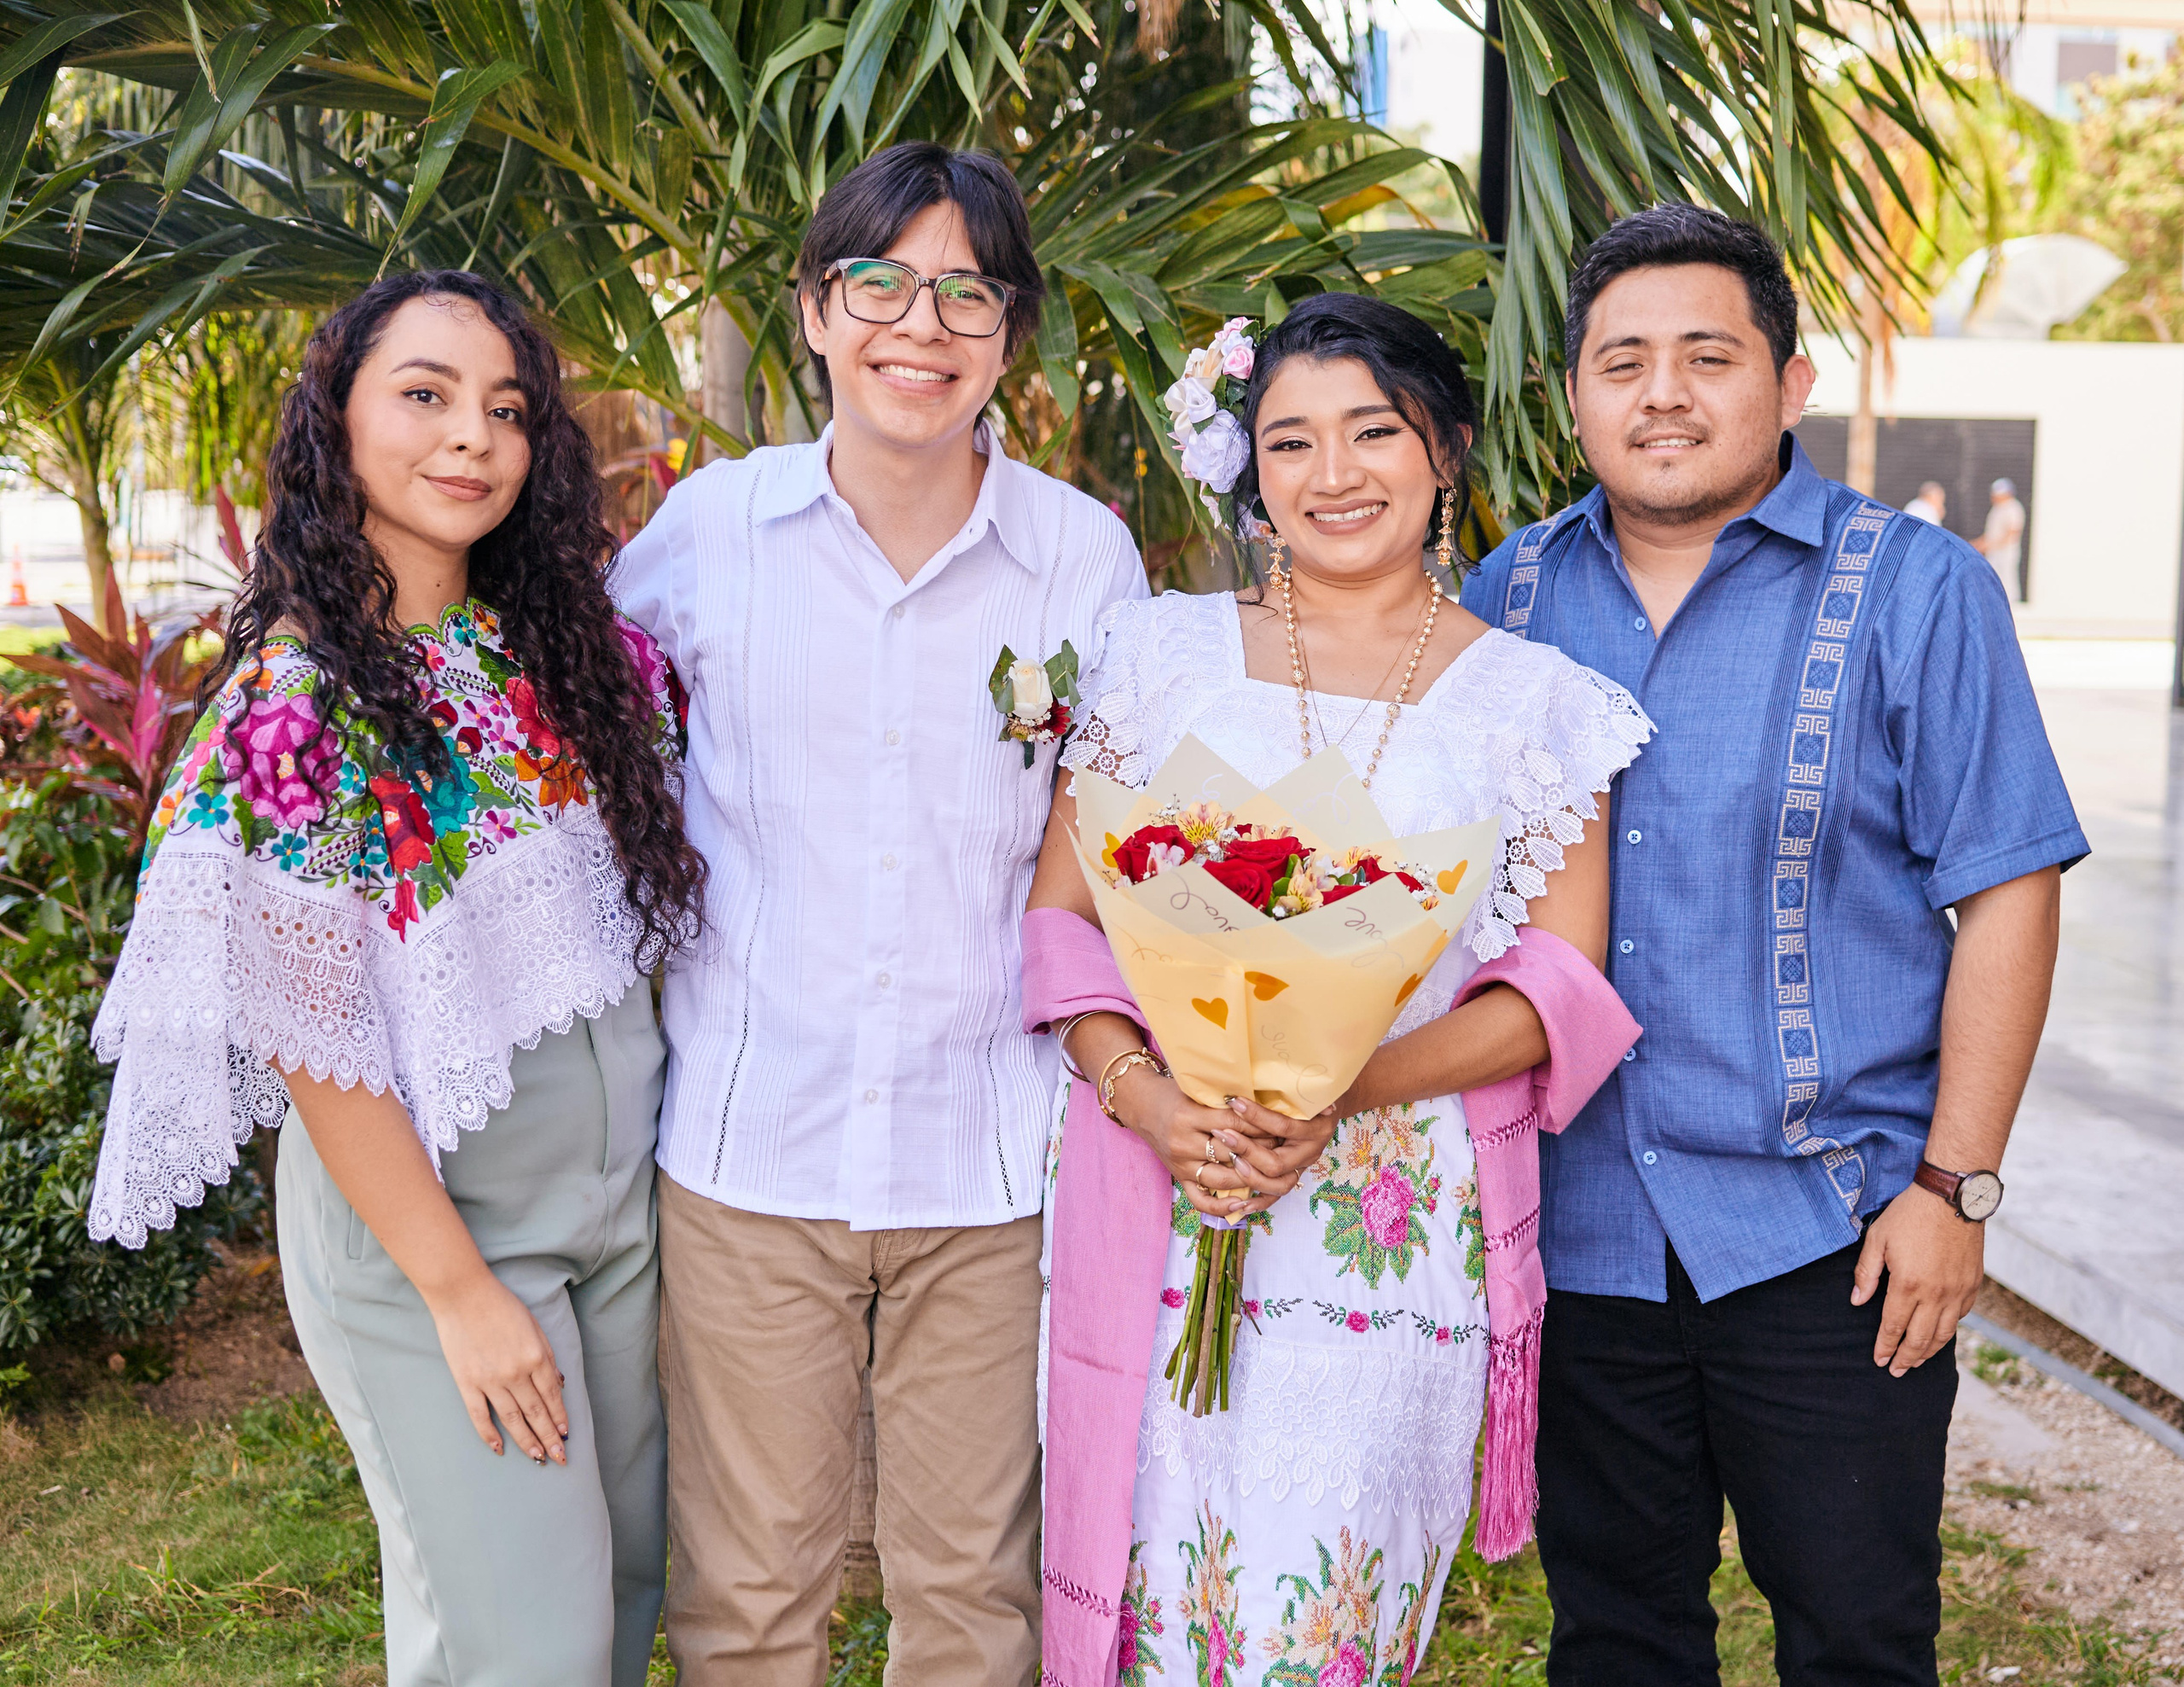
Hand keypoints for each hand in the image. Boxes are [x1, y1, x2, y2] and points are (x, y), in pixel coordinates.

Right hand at [426, 1269, 568, 1463]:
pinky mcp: (467, 1383)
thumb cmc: (502, 1306)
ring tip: (537, 1458)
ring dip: (527, 1441)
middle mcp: (516, 1373)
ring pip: (512, 1419)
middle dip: (550, 1438)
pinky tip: (499, 1449)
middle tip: (559, 1458)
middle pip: (536, 1413)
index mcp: (536, 1356)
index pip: (552, 1396)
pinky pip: (480, 1416)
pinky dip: (490, 1435)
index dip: (560, 1418)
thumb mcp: (535, 1326)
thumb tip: (559, 1384)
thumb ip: (548, 1357)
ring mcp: (490, 1380)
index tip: (566, 1435)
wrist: (463, 1294)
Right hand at [1111, 1067, 1302, 1218]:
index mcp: (1188, 1116)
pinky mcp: (1178, 1178)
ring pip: (1223, 1179)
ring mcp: (1180, 1165)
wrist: (1140, 1104)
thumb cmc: (1172, 1092)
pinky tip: (1242, 1203)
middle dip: (1262, 1150)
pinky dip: (1221, 1207)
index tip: (1282, 1124)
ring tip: (1270, 1169)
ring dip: (1250, 1176)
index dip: (1261, 1125)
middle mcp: (1183, 1143)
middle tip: (1284, 1146)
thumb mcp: (1197, 1089)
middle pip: (1233, 1153)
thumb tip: (1266, 1109)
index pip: (1235, 1125)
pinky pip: (1200, 1201)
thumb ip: (1225, 1101)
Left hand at [1213, 1094, 1336, 1197]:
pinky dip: (1257, 1203)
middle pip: (1276, 1163)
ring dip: (1251, 1176)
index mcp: (1315, 1128)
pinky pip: (1275, 1198)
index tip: (1233, 1102)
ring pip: (1278, 1186)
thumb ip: (1282, 1089)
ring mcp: (1301, 1169)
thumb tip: (1258, 1076)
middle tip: (1223, 1135)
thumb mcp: (1300, 1089)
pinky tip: (1238, 1203)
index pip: (1283, 1126)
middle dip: (1247, 1150)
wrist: (1326, 1107)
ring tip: (1231, 1161)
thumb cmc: (1307, 1094)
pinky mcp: (1291, 1178)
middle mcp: (1310, 1152)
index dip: (1256, 1116)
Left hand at [1851, 1182, 1984, 1376]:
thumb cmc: (1910, 1215)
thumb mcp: (1877, 1239)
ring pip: (1944, 1334)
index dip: (1885, 1347)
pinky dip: (1949, 1331)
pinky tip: (1939, 1334)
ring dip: (1929, 1352)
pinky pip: (1961, 1317)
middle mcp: (1936, 1295)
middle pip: (1920, 1339)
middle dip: (1906, 1358)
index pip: (1893, 1327)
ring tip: (1916, 1361)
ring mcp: (1958, 1292)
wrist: (1952, 1198)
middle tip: (1896, 1371)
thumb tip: (1857, 1301)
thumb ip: (1866, 1273)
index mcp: (1908, 1285)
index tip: (1879, 1361)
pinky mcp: (1973, 1285)